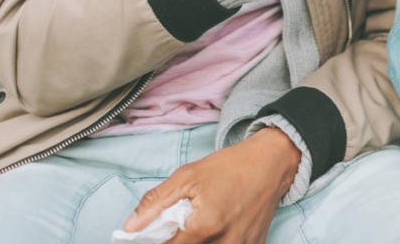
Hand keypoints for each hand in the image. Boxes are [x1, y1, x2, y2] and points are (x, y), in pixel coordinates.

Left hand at [123, 127, 300, 243]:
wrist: (271, 163)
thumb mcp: (187, 176)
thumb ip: (155, 202)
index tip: (161, 231)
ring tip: (204, 224)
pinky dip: (219, 241)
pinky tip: (220, 227)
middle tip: (187, 223)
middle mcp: (226, 242)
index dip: (160, 240)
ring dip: (201, 240)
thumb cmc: (229, 166)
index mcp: (205, 225)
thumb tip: (129, 227)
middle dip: (182, 240)